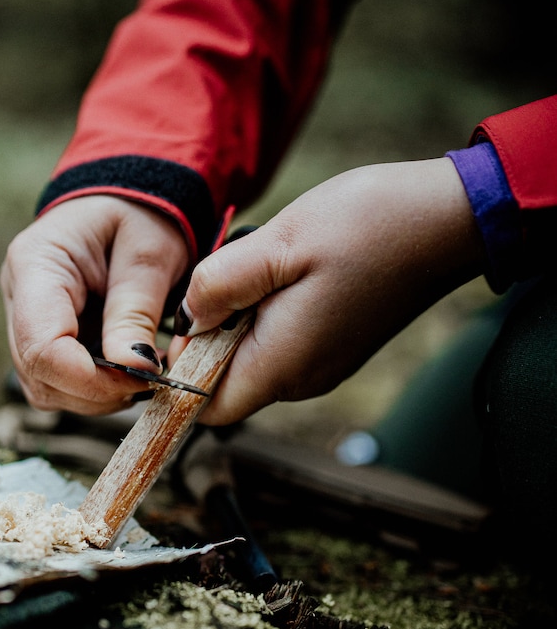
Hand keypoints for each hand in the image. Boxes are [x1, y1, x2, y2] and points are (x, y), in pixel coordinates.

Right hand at [0, 195, 189, 413]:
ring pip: (44, 387)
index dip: (89, 378)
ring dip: (95, 396)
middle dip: (95, 391)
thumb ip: (135, 313)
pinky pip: (57, 382)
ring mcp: (23, 319)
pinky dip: (93, 390)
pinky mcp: (41, 337)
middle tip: (149, 379)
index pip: (42, 346)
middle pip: (38, 373)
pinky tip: (126, 371)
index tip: (140, 378)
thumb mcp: (148, 256)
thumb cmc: (141, 214)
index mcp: (36, 263)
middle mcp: (17, 295)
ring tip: (141, 374)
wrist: (129, 198)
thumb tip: (134, 370)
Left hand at [168, 158, 483, 423]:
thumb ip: (220, 285)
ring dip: (238, 321)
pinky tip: (286, 271)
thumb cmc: (369, 225)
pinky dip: (265, 315)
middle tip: (226, 278)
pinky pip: (280, 345)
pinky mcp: (335, 346)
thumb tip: (188, 316)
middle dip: (209, 339)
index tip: (184, 319)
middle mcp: (302, 379)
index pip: (206, 409)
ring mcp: (322, 365)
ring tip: (261, 268)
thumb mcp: (279, 243)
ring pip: (251, 361)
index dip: (179, 374)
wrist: (448, 219)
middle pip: (226, 384)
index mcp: (283, 364)